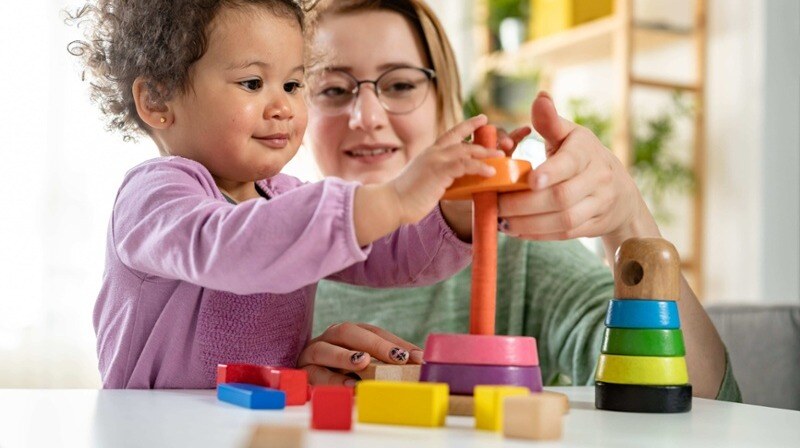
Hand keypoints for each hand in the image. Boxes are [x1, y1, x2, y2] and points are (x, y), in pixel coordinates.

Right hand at [297, 322, 422, 385]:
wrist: (304, 377)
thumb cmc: (341, 370)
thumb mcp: (366, 364)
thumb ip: (387, 360)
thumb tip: (420, 361)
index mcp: (348, 332)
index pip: (373, 331)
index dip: (394, 342)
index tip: (416, 357)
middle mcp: (329, 337)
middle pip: (348, 332)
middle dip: (374, 344)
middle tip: (397, 358)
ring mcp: (313, 353)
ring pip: (325, 349)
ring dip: (345, 356)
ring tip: (364, 363)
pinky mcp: (303, 371)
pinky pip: (315, 374)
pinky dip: (332, 379)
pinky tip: (350, 385)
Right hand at [389, 115, 504, 224]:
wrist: (391, 202)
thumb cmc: (405, 197)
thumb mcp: (425, 181)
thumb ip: (439, 177)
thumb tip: (454, 183)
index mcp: (429, 153)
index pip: (451, 135)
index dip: (467, 126)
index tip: (481, 119)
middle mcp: (433, 153)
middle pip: (462, 140)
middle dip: (482, 140)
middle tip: (499, 141)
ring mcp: (435, 160)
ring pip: (466, 150)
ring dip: (485, 153)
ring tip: (500, 157)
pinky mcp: (438, 171)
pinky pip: (465, 165)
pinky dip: (479, 167)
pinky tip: (490, 172)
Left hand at [498, 91, 655, 244]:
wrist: (618, 191)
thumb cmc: (582, 156)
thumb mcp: (570, 135)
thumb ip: (551, 122)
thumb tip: (540, 98)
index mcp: (587, 151)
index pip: (570, 163)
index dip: (551, 172)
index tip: (529, 180)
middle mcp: (598, 178)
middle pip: (561, 197)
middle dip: (525, 204)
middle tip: (497, 204)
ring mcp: (598, 204)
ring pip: (563, 220)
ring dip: (528, 223)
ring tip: (501, 221)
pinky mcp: (592, 226)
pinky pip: (564, 234)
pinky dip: (537, 234)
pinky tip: (515, 230)